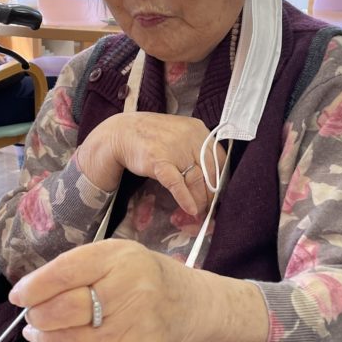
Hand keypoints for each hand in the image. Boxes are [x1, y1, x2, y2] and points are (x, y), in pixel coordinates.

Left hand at [8, 239, 268, 341]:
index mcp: (122, 259)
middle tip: (32, 317)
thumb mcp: (112, 257)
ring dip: (46, 340)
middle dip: (39, 316)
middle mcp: (133, 291)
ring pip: (74, 340)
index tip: (18, 296)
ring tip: (38, 334)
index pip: (66, 273)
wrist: (186, 306)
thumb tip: (26, 295)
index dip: (34, 287)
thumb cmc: (139, 277)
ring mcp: (138, 328)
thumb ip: (73, 269)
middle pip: (67, 310)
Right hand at [77, 111, 225, 215]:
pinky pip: (177, 183)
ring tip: (198, 212)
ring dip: (199, 199)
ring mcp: (175, 148)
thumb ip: (196, 150)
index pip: (219, 158)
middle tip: (209, 208)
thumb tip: (211, 179)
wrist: (122, 132)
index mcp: (198, 129)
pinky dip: (185, 198)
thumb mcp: (179, 135)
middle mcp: (190, 137)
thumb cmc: (153, 136)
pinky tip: (189, 209)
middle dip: (211, 194)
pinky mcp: (159, 160)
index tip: (218, 194)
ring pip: (195, 179)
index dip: (220, 179)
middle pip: (209, 171)